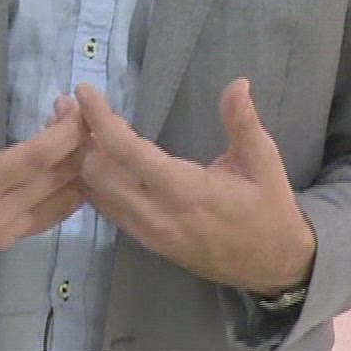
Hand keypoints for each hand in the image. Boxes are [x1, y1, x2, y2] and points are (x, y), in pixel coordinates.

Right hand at [0, 74, 87, 251]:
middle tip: (77, 113)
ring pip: (61, 201)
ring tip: (75, 134)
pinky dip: (69, 191)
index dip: (63, 135)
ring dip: (76, 167)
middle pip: (55, 180)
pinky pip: (52, 217)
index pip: (34, 160)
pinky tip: (70, 165)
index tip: (78, 109)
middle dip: (75, 144)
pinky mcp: (8, 240)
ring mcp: (4, 233)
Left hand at [75, 80, 313, 294]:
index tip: (84, 91)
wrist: (275, 267)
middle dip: (82, 138)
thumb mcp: (265, 163)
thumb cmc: (270, 209)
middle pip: (97, 173)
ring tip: (76, 126)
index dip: (100, 120)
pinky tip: (94, 158)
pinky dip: (93, 183)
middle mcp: (158, 216)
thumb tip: (238, 83)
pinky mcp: (146, 243)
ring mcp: (148, 234)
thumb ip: (243, 124)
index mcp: (186, 191)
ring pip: (96, 195)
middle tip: (75, 107)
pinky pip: (107, 210)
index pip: (126, 152)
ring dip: (83, 160)